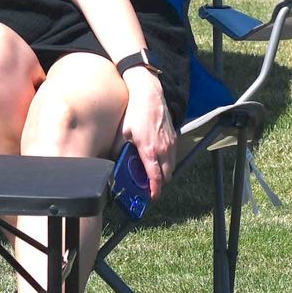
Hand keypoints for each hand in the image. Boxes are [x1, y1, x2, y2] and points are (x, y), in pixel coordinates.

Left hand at [121, 72, 175, 196]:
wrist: (149, 95)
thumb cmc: (135, 113)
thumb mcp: (123, 133)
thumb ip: (121, 150)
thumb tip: (117, 161)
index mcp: (149, 150)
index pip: (155, 177)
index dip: (154, 190)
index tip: (152, 196)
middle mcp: (163, 149)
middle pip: (166, 176)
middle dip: (159, 184)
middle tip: (150, 186)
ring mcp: (171, 143)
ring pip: (172, 166)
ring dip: (165, 173)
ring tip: (154, 173)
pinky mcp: (174, 137)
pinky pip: (174, 156)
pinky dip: (168, 161)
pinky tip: (159, 159)